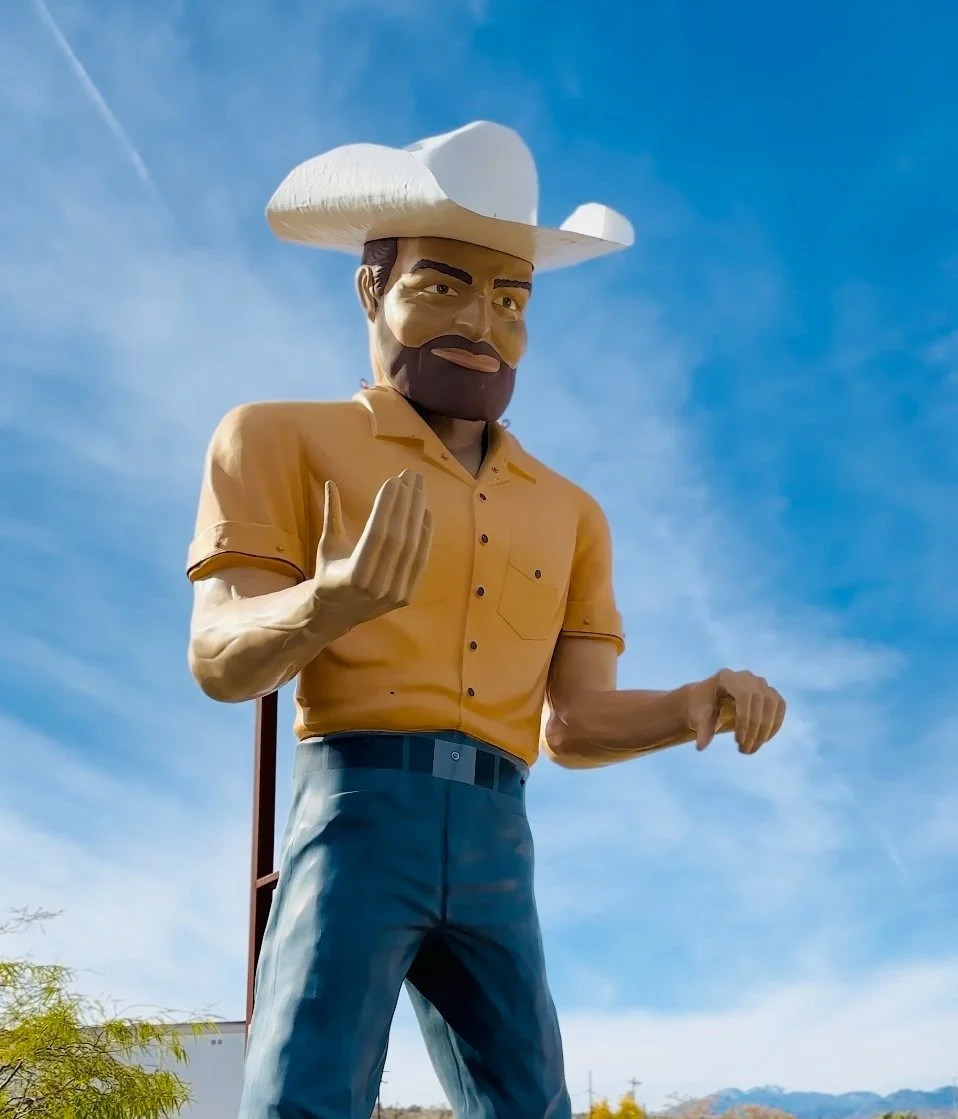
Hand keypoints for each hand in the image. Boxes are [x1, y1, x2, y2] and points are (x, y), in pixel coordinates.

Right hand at [310, 470, 432, 630]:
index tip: (394, 480)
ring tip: (419, 488)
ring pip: (412, 547)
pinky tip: (425, 512)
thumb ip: (331, 516)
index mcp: (353, 575)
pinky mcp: (406, 596)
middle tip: (410, 476)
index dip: (387, 505)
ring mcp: (394, 593)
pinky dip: (425, 536)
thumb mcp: (327, 546)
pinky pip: (420, 561)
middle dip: (406, 503)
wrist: (337, 614)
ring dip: (417, 514)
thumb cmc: (329, 574)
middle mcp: (377, 586)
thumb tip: (330, 483)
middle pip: (398, 537)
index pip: (377, 533)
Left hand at [686, 668, 785, 753]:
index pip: (744, 696)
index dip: (745, 719)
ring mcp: (759, 682)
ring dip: (766, 729)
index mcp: (726, 677)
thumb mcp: (697, 718)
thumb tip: (701, 746)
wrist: (708, 701)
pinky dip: (775, 724)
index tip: (738, 741)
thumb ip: (701, 730)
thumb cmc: (701, 709)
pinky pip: (779, 706)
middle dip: (755, 728)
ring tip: (753, 748)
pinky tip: (764, 740)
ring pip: (772, 703)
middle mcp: (745, 676)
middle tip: (746, 750)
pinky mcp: (768, 692)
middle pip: (760, 699)